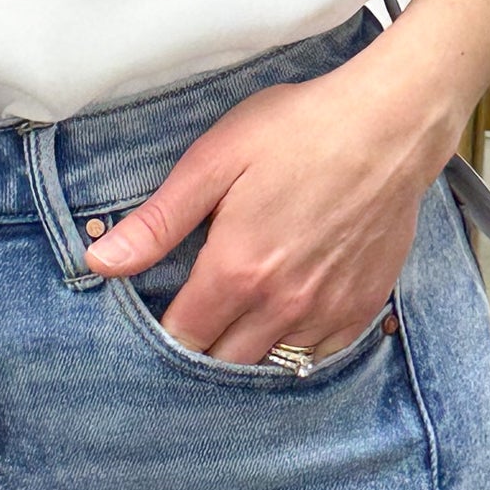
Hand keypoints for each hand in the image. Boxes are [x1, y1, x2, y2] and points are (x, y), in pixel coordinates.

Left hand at [81, 53, 453, 365]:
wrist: (390, 124)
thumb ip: (158, 222)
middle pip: (225, 362)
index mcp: (237, 270)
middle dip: (204, 345)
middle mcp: (282, 304)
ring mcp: (328, 310)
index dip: (166, 327)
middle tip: (200, 311)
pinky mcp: (364, 306)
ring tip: (240, 316)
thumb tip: (100, 262)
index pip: (183, 336)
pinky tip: (287, 315)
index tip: (165, 307)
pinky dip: (298, 346)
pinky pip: (320, 355)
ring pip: (273, 365)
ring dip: (249, 349)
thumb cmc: (300, 130)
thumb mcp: (214, 161)